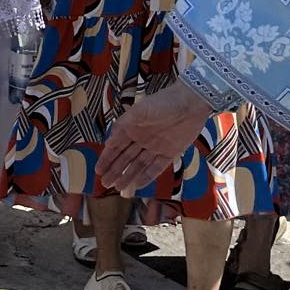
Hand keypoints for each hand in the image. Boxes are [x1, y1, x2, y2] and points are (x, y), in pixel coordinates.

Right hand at [94, 79, 215, 193]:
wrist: (191, 103)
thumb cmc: (163, 102)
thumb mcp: (138, 111)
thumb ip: (122, 126)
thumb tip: (108, 142)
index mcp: (132, 128)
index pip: (115, 147)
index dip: (107, 159)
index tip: (98, 170)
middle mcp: (142, 139)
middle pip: (126, 159)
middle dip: (115, 171)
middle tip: (105, 184)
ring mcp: (156, 147)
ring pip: (139, 165)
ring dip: (128, 176)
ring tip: (117, 187)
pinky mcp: (170, 153)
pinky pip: (156, 168)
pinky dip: (147, 177)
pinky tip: (137, 185)